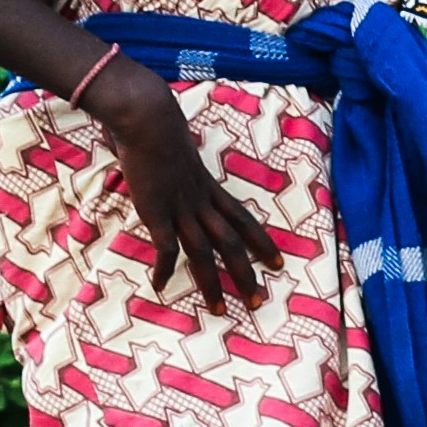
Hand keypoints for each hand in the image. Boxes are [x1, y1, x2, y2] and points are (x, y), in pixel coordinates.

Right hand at [104, 75, 276, 316]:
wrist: (148, 116)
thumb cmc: (157, 122)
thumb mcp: (176, 145)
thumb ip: (175, 159)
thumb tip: (163, 157)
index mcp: (207, 185)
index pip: (242, 218)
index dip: (262, 241)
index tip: (278, 262)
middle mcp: (200, 200)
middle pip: (230, 242)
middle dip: (245, 273)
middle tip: (257, 301)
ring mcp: (179, 207)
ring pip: (203, 252)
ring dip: (212, 283)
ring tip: (219, 309)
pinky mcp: (156, 211)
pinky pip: (165, 247)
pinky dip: (165, 268)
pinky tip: (160, 284)